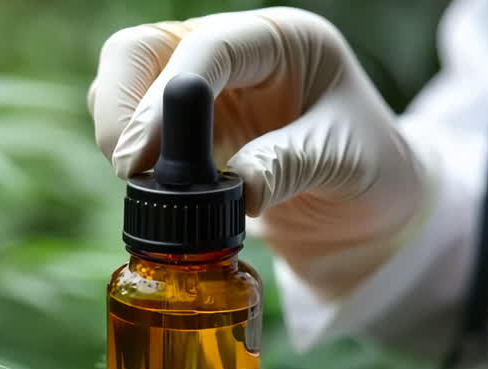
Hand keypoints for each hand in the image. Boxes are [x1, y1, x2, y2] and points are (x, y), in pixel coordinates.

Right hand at [89, 8, 427, 296]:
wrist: (365, 207)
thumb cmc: (369, 172)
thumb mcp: (343, 163)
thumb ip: (289, 165)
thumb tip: (238, 189)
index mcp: (281, 42)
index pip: (207, 48)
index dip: (166, 100)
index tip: (141, 161)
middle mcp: (231, 50)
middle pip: (139, 50)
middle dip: (122, 108)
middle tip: (132, 171)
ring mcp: (198, 84)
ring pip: (120, 84)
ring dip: (118, 132)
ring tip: (150, 184)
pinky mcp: (178, 123)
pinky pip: (127, 124)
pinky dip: (126, 153)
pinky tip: (156, 187)